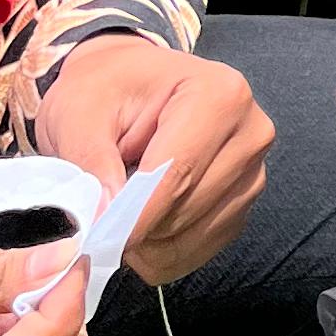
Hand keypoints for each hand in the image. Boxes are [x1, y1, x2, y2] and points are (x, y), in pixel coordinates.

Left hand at [34, 38, 270, 283]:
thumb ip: (90, 162)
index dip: (135, 214)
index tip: (98, 238)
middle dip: (137, 225)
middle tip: (97, 214)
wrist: (129, 84)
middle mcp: (250, 133)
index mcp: (219, 94)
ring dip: (149, 240)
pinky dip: (163, 250)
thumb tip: (102, 218)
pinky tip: (141, 222)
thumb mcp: (81, 112)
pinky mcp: (244, 203)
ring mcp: (254, 171)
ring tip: (118, 209)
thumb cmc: (107, 91)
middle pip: (187, 207)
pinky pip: (201, 249)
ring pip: (194, 234)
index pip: (178, 171)